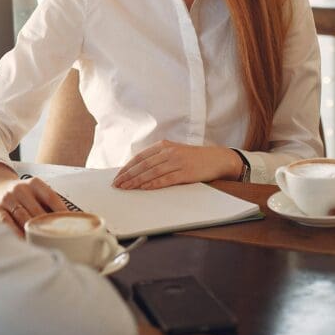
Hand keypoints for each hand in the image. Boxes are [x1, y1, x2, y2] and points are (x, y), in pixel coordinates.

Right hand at [0, 164, 69, 236]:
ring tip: (45, 245)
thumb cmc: (23, 194)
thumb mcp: (36, 191)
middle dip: (48, 227)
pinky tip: (25, 241)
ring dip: (34, 233)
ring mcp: (8, 199)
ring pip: (24, 219)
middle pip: (38, 212)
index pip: (51, 198)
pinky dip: (17, 234)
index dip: (61, 213)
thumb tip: (72, 221)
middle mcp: (21, 189)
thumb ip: (50, 204)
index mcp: (35, 183)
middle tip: (60, 240)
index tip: (71, 225)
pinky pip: (8, 224)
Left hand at [112, 141, 241, 189]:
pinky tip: (144, 188)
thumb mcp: (174, 152)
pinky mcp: (185, 173)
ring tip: (127, 188)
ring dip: (137, 181)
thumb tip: (138, 170)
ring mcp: (177, 162)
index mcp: (164, 146)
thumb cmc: (194, 158)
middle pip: (143, 165)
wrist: (217, 158)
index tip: (118, 176)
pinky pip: (165, 179)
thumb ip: (158, 158)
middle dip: (128, 176)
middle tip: (117, 185)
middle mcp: (169, 152)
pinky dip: (153, 184)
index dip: (127, 167)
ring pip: (151, 172)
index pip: (140, 157)